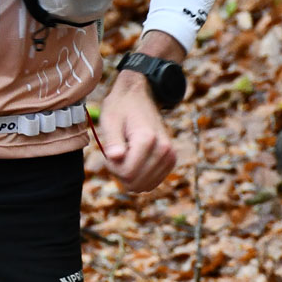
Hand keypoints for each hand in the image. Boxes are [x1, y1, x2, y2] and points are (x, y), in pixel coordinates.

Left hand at [97, 70, 176, 193]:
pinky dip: (140, 177)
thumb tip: (115, 157)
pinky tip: (135, 161)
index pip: (127, 174)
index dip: (112, 167)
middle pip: (135, 183)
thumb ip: (112, 140)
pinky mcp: (171, 160)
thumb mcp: (110, 120)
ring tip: (126, 155)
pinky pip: (152, 183)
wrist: (140, 96)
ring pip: (144, 186)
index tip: (109, 153)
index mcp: (148, 139)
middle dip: (120, 173)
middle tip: (117, 154)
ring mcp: (170, 156)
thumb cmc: (121, 107)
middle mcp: (164, 149)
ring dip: (130, 175)